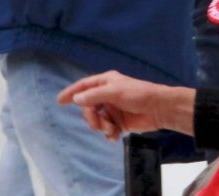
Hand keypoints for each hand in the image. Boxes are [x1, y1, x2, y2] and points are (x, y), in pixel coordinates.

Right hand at [55, 72, 194, 139]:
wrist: (159, 109)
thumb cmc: (138, 94)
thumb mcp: (115, 92)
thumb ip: (94, 95)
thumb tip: (77, 99)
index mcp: (105, 82)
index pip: (84, 86)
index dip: (72, 93)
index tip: (59, 101)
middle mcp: (107, 95)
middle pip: (89, 108)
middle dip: (92, 118)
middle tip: (98, 125)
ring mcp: (113, 109)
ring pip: (97, 120)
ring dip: (102, 127)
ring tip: (112, 131)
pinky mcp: (120, 122)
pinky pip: (107, 130)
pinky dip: (109, 134)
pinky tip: (115, 136)